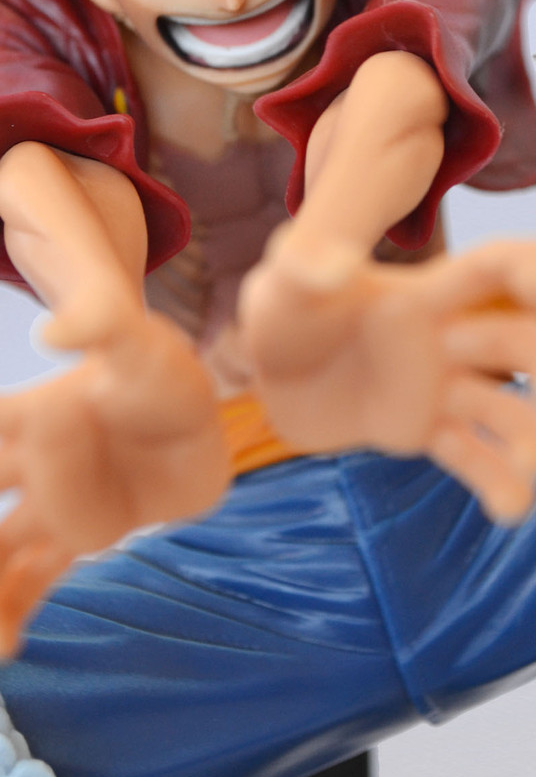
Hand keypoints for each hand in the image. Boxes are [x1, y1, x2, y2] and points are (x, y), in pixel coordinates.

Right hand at [0, 314, 226, 659]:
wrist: (208, 427)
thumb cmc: (163, 376)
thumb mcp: (144, 344)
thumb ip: (105, 326)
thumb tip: (49, 333)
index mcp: (26, 412)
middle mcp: (25, 461)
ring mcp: (50, 506)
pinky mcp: (82, 541)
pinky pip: (36, 580)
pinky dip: (14, 612)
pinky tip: (3, 647)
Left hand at [241, 235, 535, 519]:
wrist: (267, 368)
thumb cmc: (283, 307)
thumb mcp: (282, 282)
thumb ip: (303, 265)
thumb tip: (336, 271)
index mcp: (427, 291)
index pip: (501, 268)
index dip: (530, 274)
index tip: (535, 288)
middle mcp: (451, 339)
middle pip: (524, 343)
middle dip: (531, 355)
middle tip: (501, 381)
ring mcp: (441, 389)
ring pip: (510, 412)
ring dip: (528, 436)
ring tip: (527, 465)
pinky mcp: (421, 431)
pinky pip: (471, 459)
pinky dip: (496, 483)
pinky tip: (506, 511)